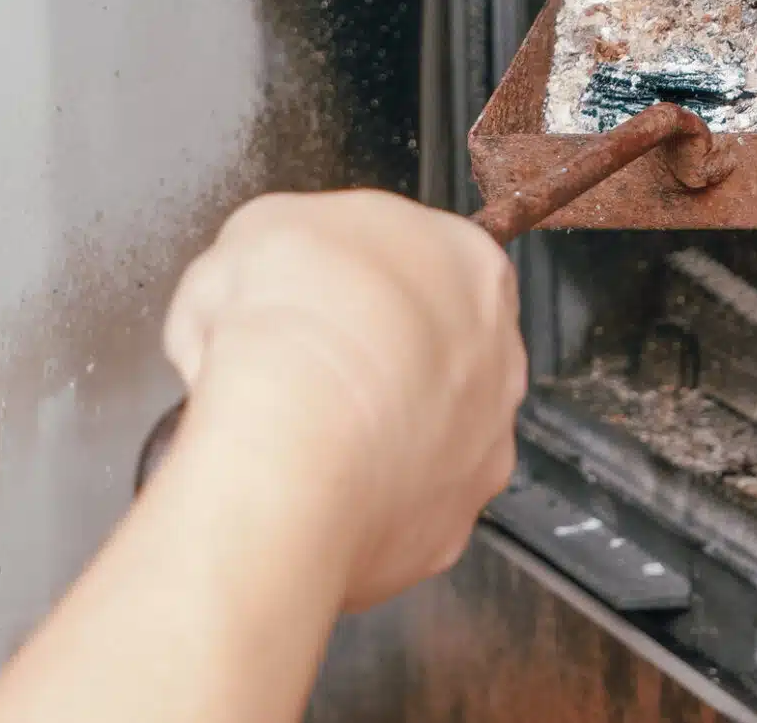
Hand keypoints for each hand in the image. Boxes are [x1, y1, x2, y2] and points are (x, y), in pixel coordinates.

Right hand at [164, 189, 525, 609]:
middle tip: (299, 369)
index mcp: (468, 264)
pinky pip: (400, 507)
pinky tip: (307, 488)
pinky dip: (358, 501)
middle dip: (373, 360)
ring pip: (425, 435)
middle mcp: (499, 357)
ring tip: (296, 438)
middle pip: (435, 351)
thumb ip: (286, 243)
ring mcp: (483, 446)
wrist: (289, 442)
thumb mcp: (257, 230)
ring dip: (371, 433)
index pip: (422, 263)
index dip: (351, 281)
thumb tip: (260, 274)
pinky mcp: (449, 525)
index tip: (308, 298)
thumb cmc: (289, 327)